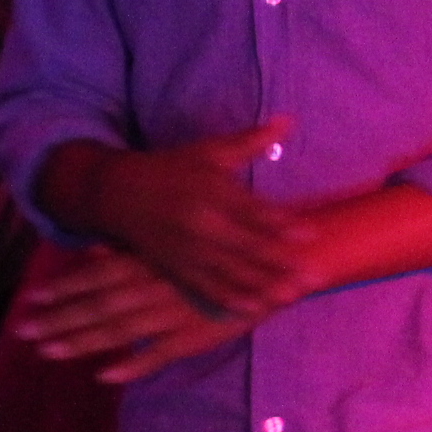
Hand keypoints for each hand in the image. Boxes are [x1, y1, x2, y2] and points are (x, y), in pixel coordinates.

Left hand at [14, 245, 261, 382]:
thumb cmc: (229, 248)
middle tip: (22, 331)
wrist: (281, 265)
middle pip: (98, 305)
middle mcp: (156, 286)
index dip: (65, 287)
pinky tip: (104, 376)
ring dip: (82, 341)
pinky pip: (159, 353)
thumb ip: (137, 250)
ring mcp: (175, 312)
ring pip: (121, 329)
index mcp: (153, 262)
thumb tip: (94, 253)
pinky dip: (133, 364)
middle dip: (59, 318)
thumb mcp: (183, 239)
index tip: (33, 298)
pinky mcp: (197, 335)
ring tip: (47, 352)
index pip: (99, 276)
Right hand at [84, 121, 315, 314]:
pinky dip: (231, 300)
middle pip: (247, 247)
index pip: (253, 212)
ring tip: (294, 297)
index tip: (312, 235)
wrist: (115, 193)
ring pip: (231, 273)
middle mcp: (202, 224)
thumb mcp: (210, 151)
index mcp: (212, 193)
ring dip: (264, 286)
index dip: (283, 225)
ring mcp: (188, 250)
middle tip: (316, 276)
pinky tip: (255, 310)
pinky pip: (206, 288)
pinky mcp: (176, 268)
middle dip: (282, 263)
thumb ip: (251, 142)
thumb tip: (289, 120)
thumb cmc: (171, 168)